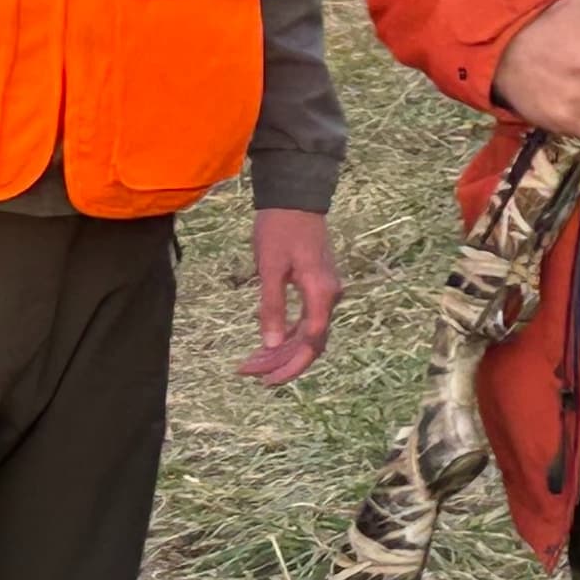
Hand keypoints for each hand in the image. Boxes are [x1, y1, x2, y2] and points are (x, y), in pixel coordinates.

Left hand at [242, 207, 341, 385]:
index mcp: (321, 294)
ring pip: (308, 335)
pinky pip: (307, 321)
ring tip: (252, 362)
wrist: (295, 199)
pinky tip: (268, 343)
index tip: (263, 379)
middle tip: (249, 372)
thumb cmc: (280, 230)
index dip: (289, 365)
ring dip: (282, 351)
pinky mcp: (318, 288)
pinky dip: (288, 335)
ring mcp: (326, 293)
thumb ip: (272, 307)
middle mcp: (329, 298)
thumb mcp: (269, 268)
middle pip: (311, 344)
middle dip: (281, 362)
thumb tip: (270, 344)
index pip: (311, 342)